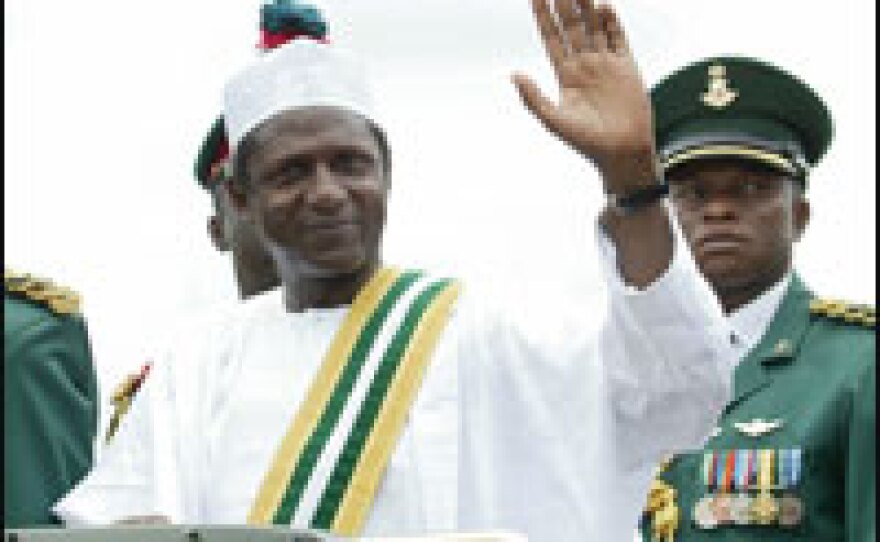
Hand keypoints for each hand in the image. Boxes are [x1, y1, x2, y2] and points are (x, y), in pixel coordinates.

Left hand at [514, 0, 657, 191]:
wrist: (621, 151)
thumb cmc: (586, 141)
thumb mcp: (553, 120)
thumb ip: (533, 97)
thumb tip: (513, 75)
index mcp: (565, 75)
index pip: (552, 37)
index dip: (543, 16)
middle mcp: (584, 65)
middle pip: (571, 25)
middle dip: (563, 3)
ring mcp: (606, 63)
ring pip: (593, 26)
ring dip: (585, 6)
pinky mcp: (627, 67)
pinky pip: (618, 38)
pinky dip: (611, 21)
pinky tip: (602, 5)